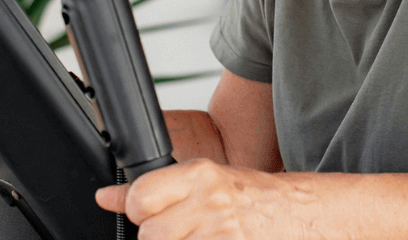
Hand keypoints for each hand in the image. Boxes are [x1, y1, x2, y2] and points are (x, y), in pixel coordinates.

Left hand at [95, 159, 299, 239]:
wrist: (301, 212)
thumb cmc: (254, 197)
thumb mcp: (204, 181)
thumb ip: (156, 189)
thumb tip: (106, 198)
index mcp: (200, 174)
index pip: (140, 198)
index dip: (141, 212)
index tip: (153, 215)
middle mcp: (209, 201)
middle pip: (150, 235)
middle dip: (162, 238)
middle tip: (185, 231)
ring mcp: (221, 233)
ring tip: (201, 238)